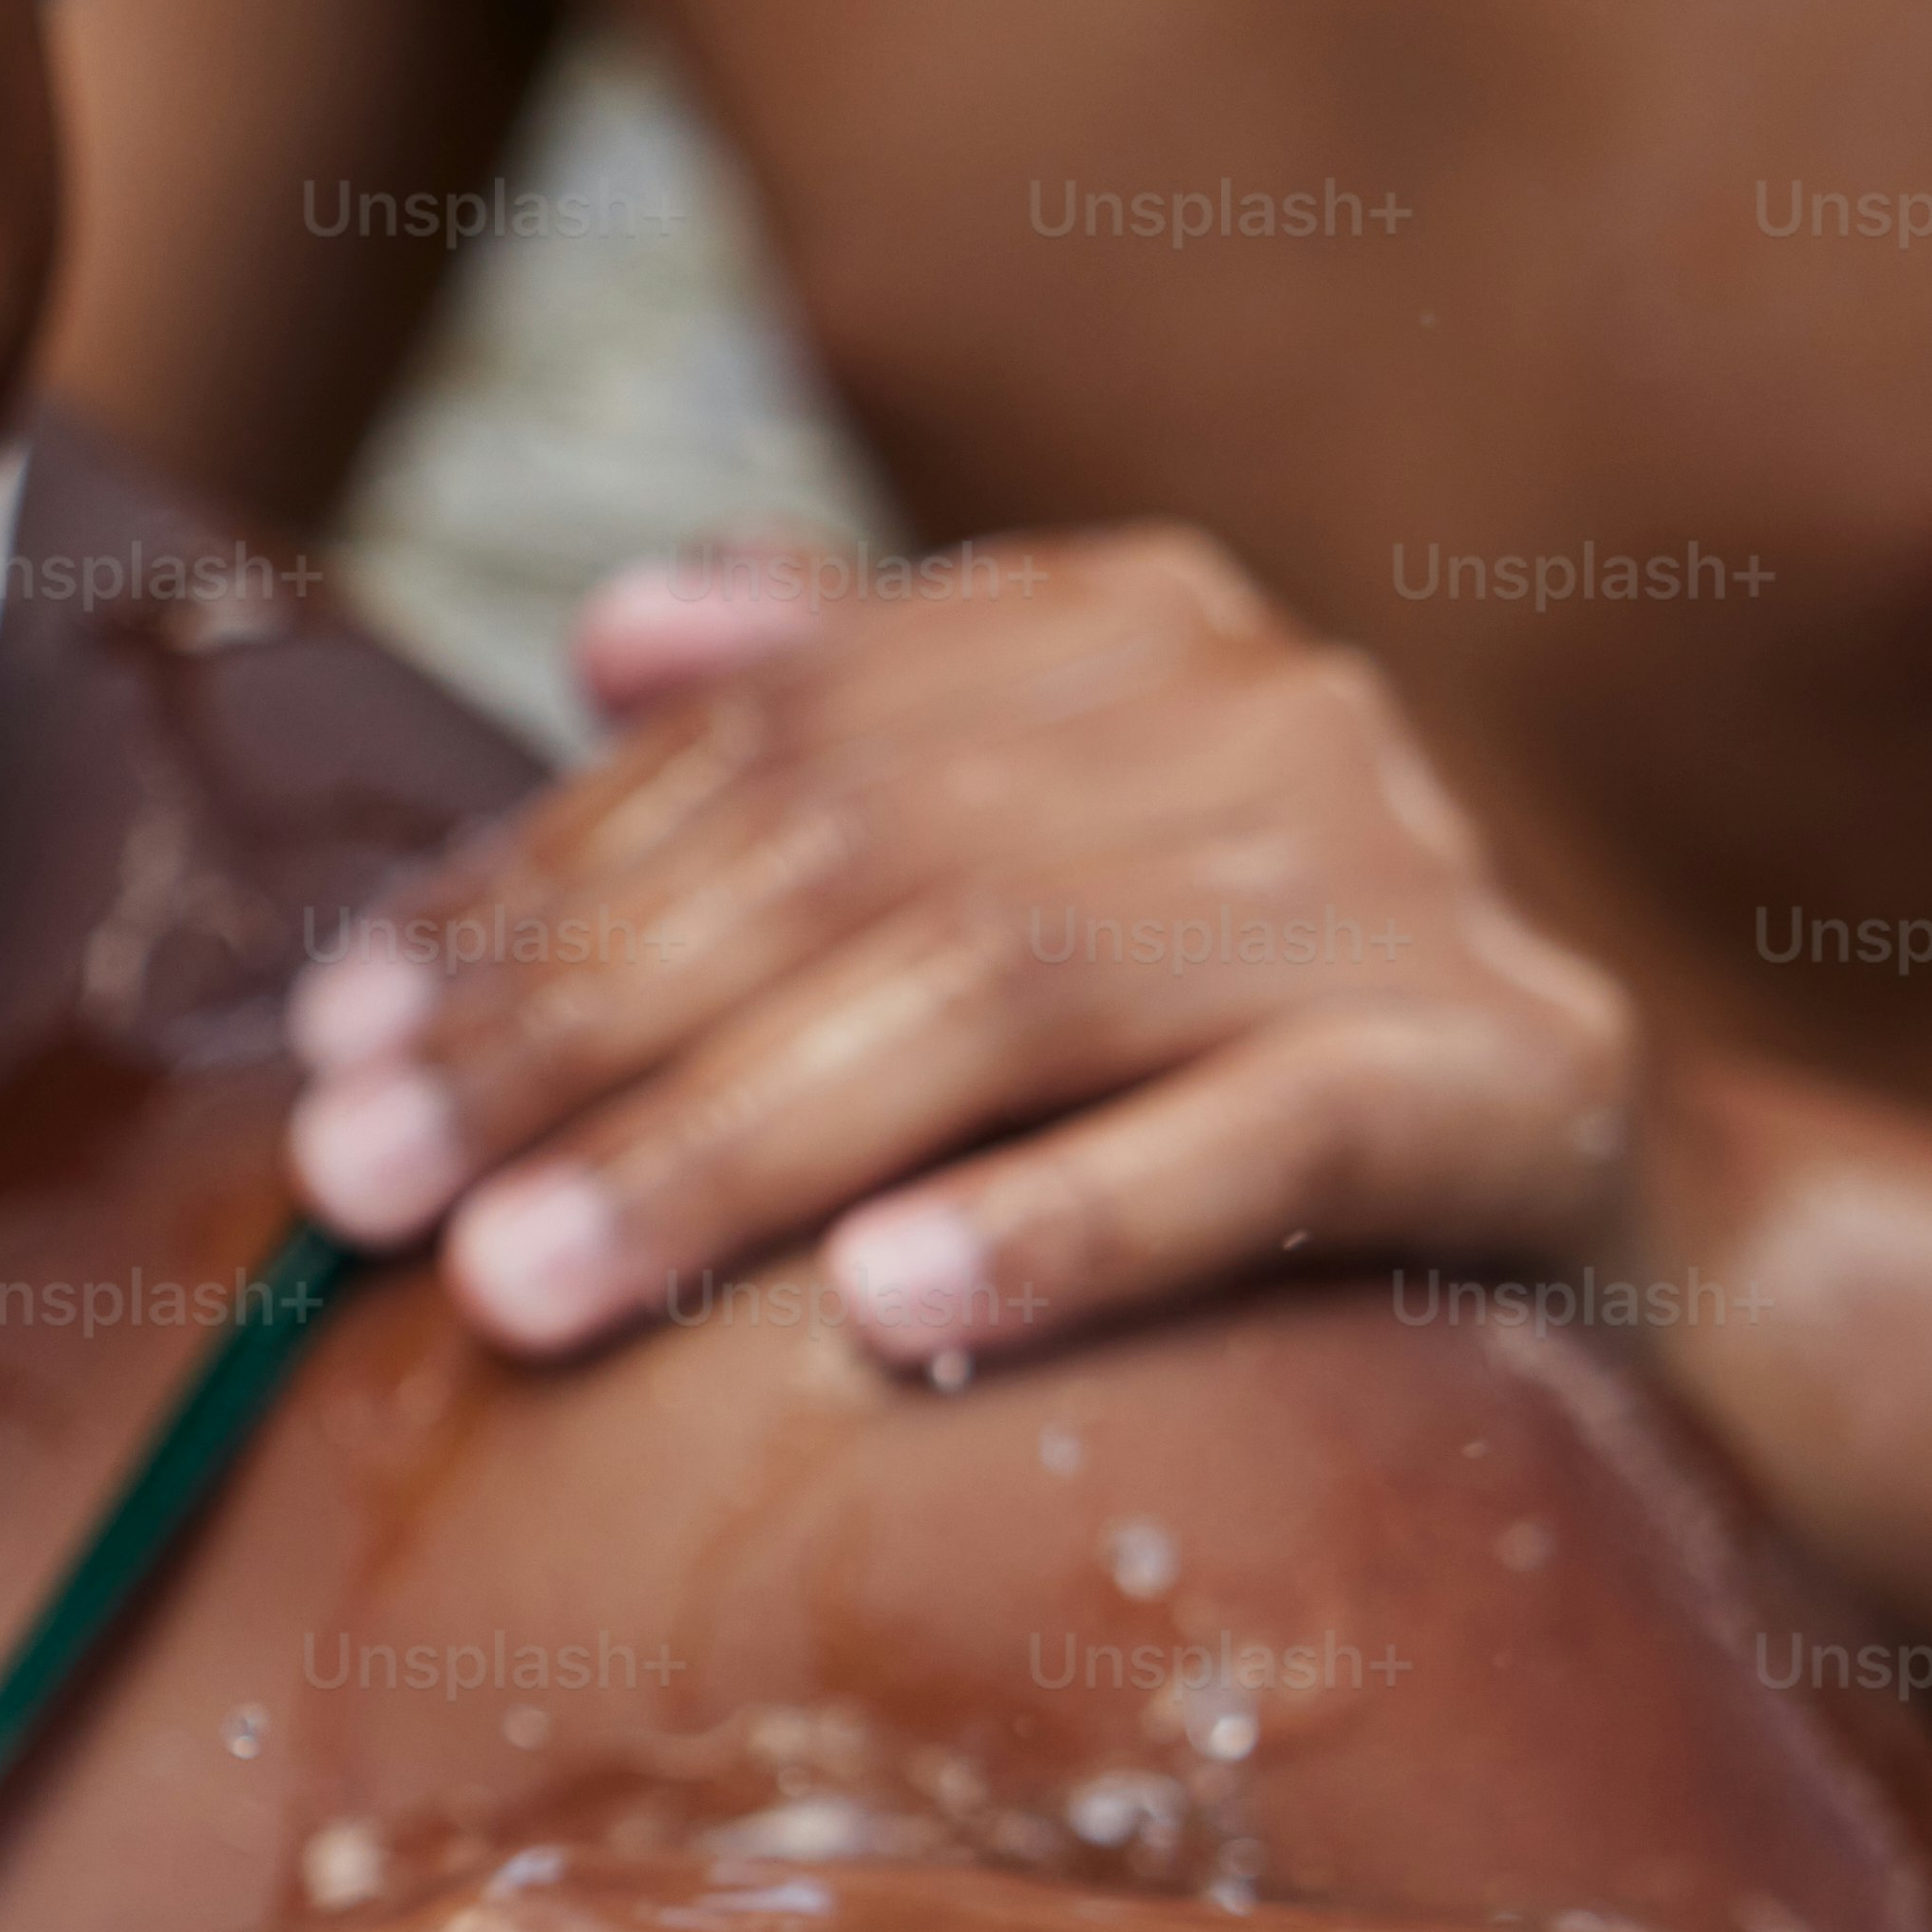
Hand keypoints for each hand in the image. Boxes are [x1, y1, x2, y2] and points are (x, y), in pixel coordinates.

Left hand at [282, 529, 1637, 1367]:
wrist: (1595, 1165)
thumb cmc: (1225, 1017)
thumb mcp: (1029, 837)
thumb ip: (836, 717)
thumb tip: (610, 623)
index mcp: (1106, 628)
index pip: (751, 752)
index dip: (525, 896)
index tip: (336, 1042)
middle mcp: (1246, 714)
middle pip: (841, 864)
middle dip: (571, 1035)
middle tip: (367, 1185)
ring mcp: (1381, 886)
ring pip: (994, 1001)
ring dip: (726, 1150)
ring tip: (525, 1282)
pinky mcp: (1497, 1077)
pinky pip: (1253, 1149)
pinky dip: (1056, 1223)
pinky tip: (878, 1308)